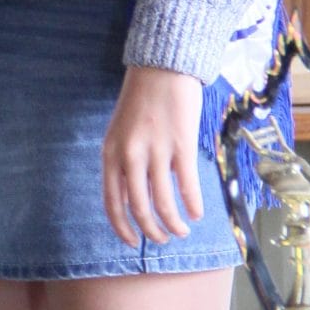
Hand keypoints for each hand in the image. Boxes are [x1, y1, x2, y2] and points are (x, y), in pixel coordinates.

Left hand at [101, 65, 203, 245]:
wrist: (162, 67)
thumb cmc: (141, 99)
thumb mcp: (120, 132)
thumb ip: (124, 163)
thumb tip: (133, 199)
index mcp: (111, 153)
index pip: (112, 202)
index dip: (122, 227)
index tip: (132, 242)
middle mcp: (130, 155)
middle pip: (139, 208)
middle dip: (152, 231)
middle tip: (162, 239)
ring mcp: (155, 151)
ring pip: (163, 202)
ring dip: (174, 224)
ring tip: (182, 231)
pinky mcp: (181, 145)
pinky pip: (187, 185)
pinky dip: (193, 205)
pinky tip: (197, 214)